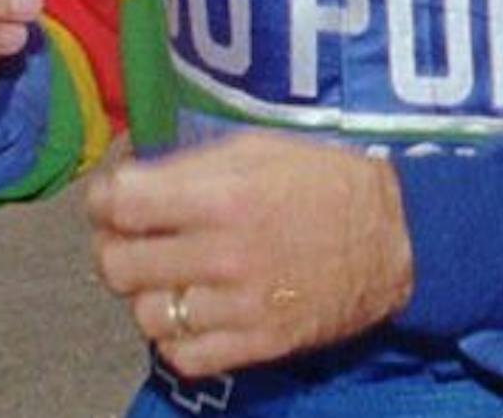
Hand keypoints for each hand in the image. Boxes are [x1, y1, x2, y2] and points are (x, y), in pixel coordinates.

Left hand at [88, 132, 413, 376]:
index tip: (112, 196)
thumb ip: (198, 164)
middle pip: (119, 265)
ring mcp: (238, 305)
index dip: (105, 198)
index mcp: (227, 195)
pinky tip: (193, 310)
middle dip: (113, 246)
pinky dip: (176, 335)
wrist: (397, 236)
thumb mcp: (265, 148)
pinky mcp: (255, 344)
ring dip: (148, 292)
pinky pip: (181, 354)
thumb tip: (137, 178)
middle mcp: (225, 253)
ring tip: (168, 274)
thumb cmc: (329, 180)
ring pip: (145, 314)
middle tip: (129, 237)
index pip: (125, 204)